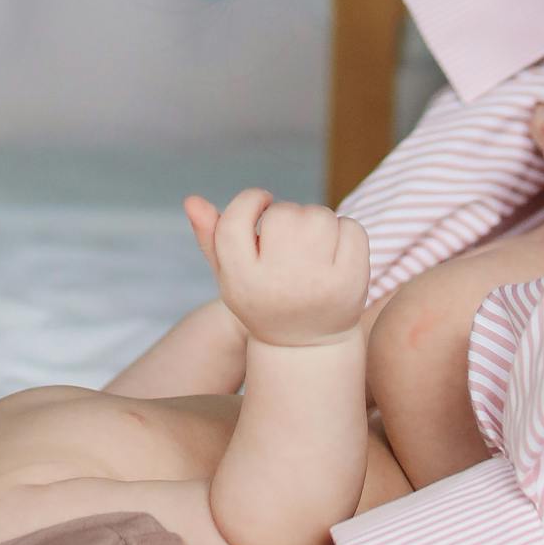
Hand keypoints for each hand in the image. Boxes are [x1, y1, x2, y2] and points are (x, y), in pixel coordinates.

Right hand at [183, 188, 369, 345]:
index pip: (236, 220)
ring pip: (319, 215)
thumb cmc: (262, 298)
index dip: (250, 200)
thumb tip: (191, 200)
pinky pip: (351, 227)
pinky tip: (335, 252)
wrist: (307, 344)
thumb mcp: (230, 275)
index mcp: (241, 281)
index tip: (262, 201)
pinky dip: (345, 231)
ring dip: (316, 221)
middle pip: (283, 213)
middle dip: (287, 214)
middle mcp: (278, 282)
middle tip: (289, 237)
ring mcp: (318, 283)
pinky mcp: (352, 282)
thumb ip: (211, 237)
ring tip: (311, 246)